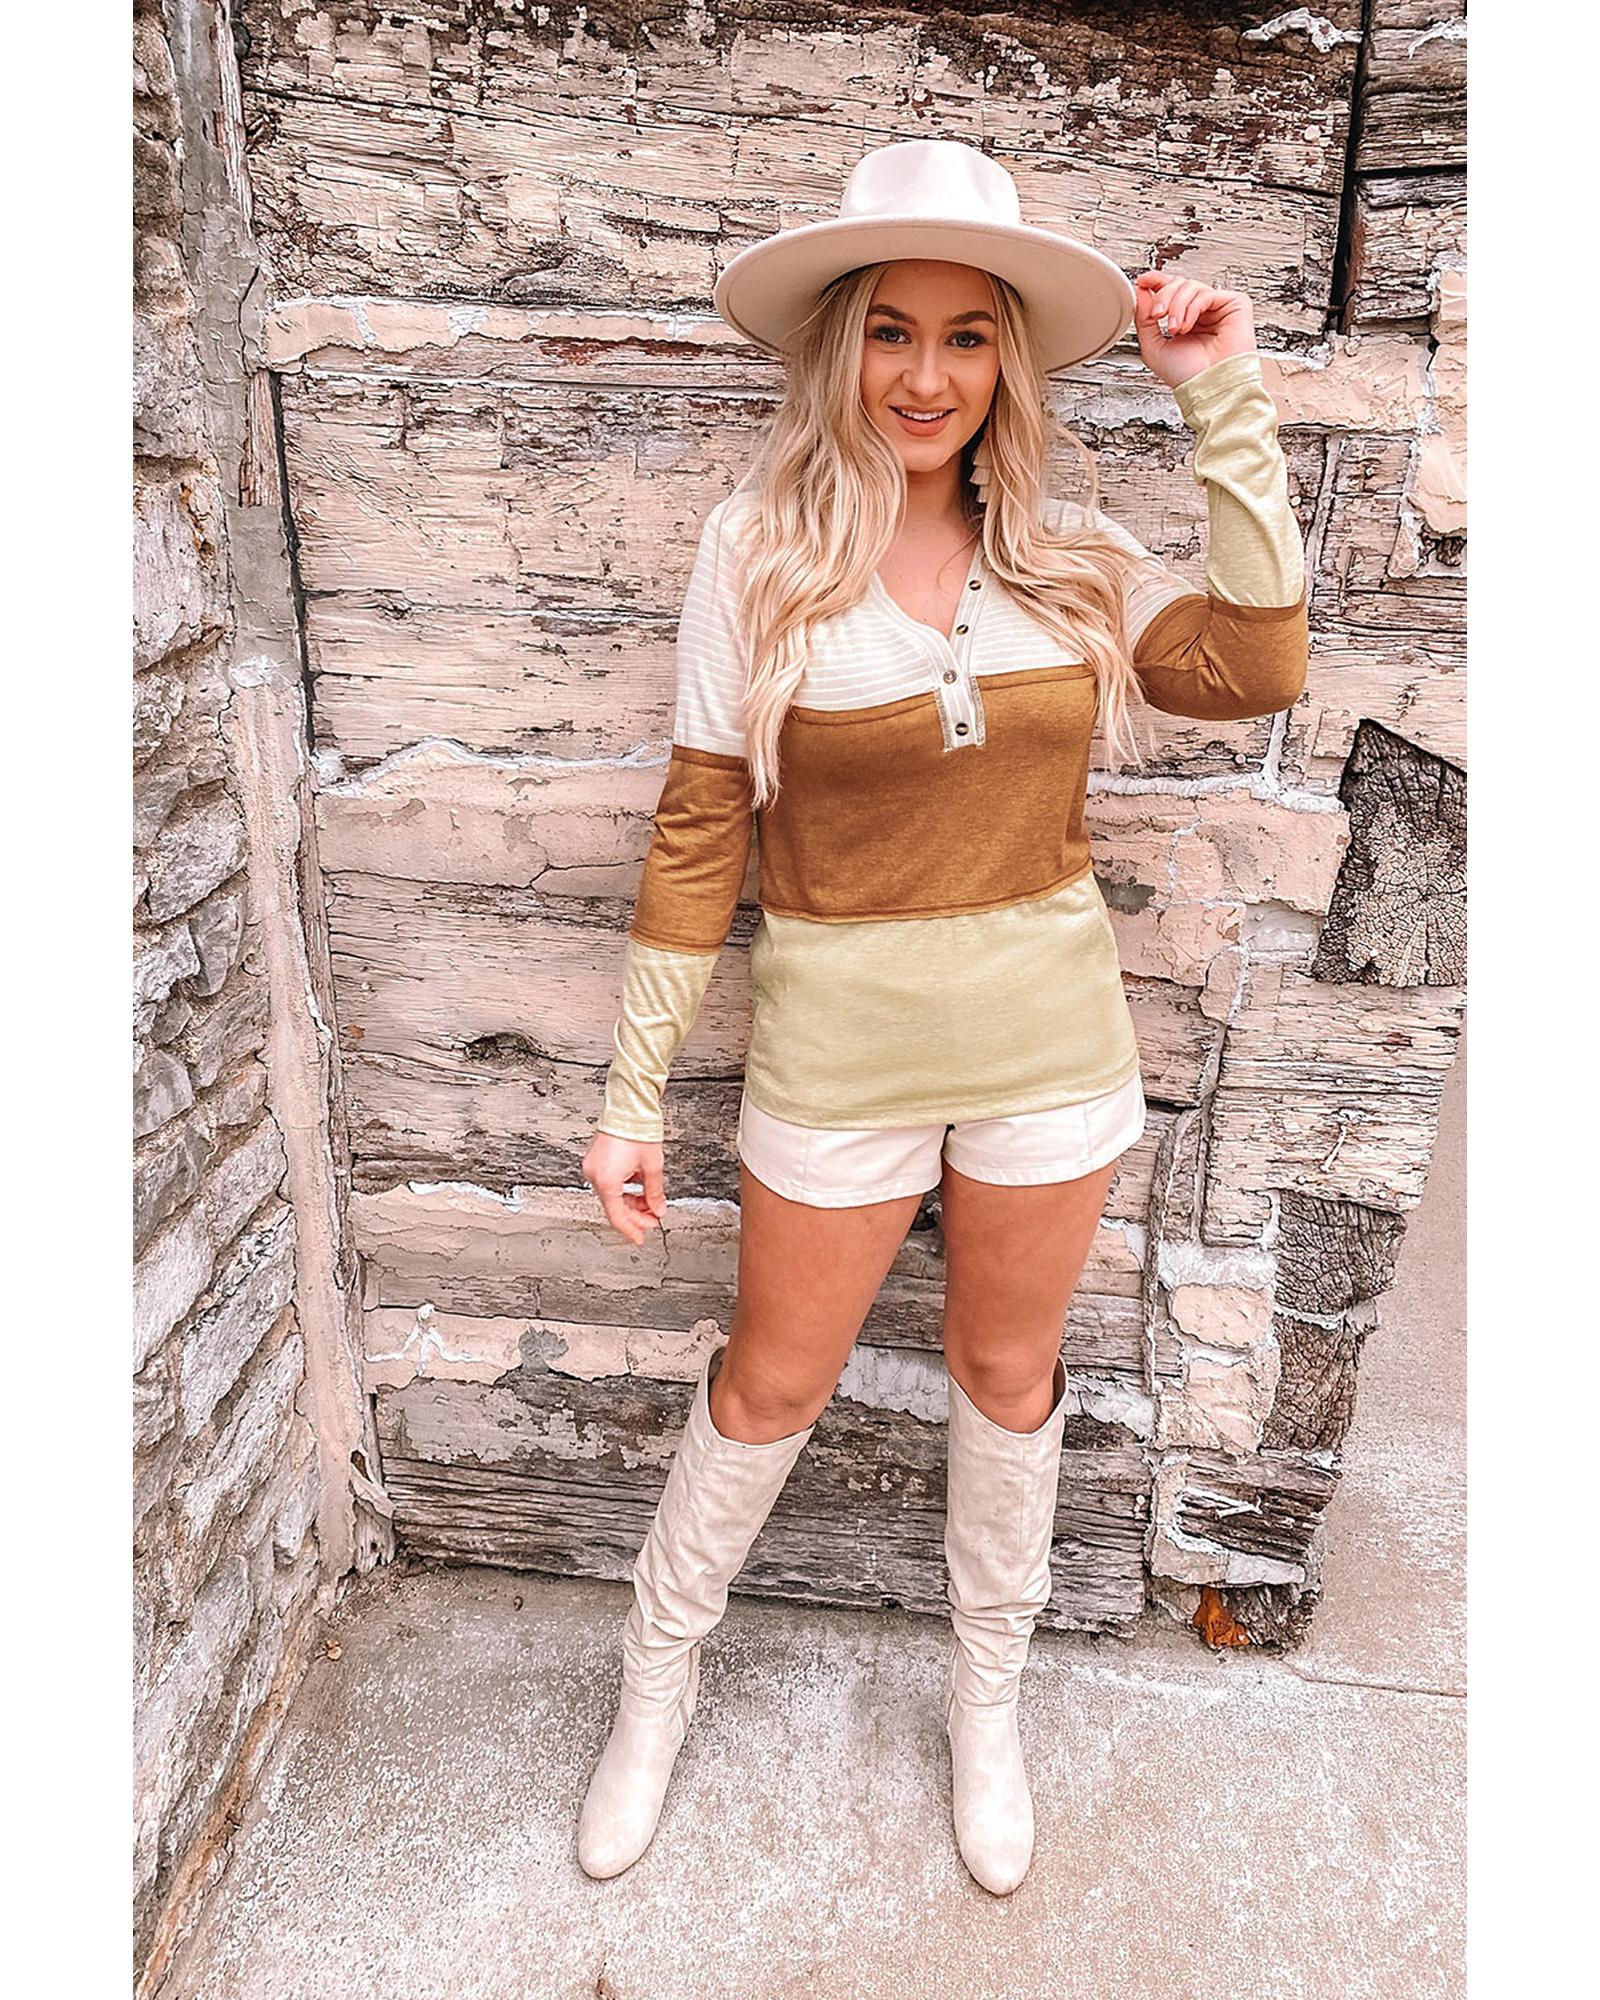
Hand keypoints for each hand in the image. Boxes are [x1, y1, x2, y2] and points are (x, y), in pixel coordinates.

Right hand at [583, 1130, 666, 1246]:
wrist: (629, 1106)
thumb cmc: (638, 1130)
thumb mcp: (652, 1167)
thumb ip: (655, 1193)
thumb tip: (658, 1209)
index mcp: (607, 1181)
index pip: (617, 1216)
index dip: (631, 1230)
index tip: (640, 1238)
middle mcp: (595, 1175)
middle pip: (614, 1206)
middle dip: (636, 1214)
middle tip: (653, 1219)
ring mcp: (593, 1166)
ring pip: (612, 1194)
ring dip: (631, 1200)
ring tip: (650, 1201)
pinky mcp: (596, 1159)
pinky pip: (609, 1181)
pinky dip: (624, 1187)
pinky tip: (639, 1186)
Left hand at [1132, 271, 1257, 391]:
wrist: (1208, 387)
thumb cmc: (1188, 376)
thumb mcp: (1153, 347)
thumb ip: (1144, 319)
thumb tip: (1141, 291)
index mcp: (1185, 320)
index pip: (1172, 290)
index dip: (1157, 281)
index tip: (1143, 281)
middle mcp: (1202, 312)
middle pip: (1179, 283)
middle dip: (1163, 296)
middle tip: (1157, 315)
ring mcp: (1218, 308)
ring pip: (1191, 286)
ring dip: (1176, 306)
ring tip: (1174, 329)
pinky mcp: (1235, 305)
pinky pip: (1206, 294)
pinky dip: (1192, 308)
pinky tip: (1187, 327)